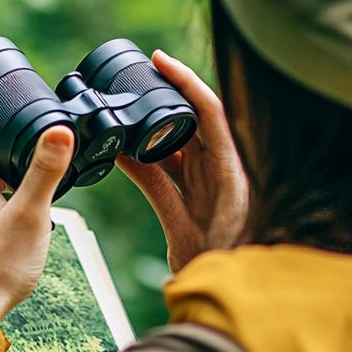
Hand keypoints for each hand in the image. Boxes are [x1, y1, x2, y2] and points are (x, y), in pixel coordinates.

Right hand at [116, 50, 247, 272]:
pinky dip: (154, 149)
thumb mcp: (178, 225)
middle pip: (196, 117)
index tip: (160, 60)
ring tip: (131, 102)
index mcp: (227, 173)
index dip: (186, 80)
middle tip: (140, 71)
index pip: (210, 111)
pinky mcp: (200, 189)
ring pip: (184, 137)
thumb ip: (153, 188)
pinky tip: (133, 145)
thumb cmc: (213, 264)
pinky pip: (176, 159)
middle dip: (169, 91)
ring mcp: (211, 178)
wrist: (229, 291)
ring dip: (159, 120)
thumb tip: (122, 154)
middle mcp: (223, 168)